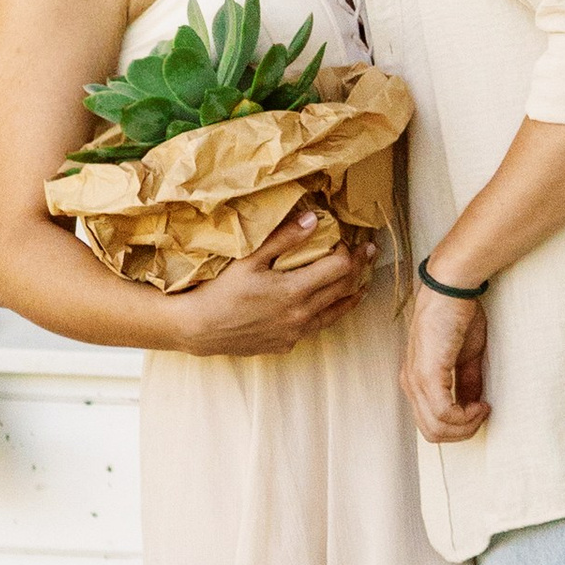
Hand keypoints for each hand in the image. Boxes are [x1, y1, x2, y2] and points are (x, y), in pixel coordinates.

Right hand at [173, 209, 375, 357]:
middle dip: (358, 268)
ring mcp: (294, 333)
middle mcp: (301, 315)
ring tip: (361, 284)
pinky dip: (329, 313)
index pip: (339, 268)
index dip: (348, 252)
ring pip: (335, 313)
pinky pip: (316, 327)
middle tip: (367, 253)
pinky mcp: (285, 344)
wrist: (197, 329)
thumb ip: (283, 238)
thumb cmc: (219, 290)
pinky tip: (328, 306)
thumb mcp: (249, 258)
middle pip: (342, 289)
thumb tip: (314, 219)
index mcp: (294, 291)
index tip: (350, 240)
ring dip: (350, 295)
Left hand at [401, 278, 489, 442]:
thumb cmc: (458, 316)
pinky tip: (479, 404)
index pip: (429, 423)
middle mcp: (411, 383)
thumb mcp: (466, 357)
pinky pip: (443, 413)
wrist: (451, 290)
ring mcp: (416, 380)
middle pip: (432, 432)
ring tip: (483, 408)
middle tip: (482, 415)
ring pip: (436, 428)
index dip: (458, 426)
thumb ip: (467, 383)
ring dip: (466, 426)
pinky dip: (465, 416)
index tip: (480, 411)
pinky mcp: (428, 374)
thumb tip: (474, 407)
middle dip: (462, 433)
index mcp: (416, 380)